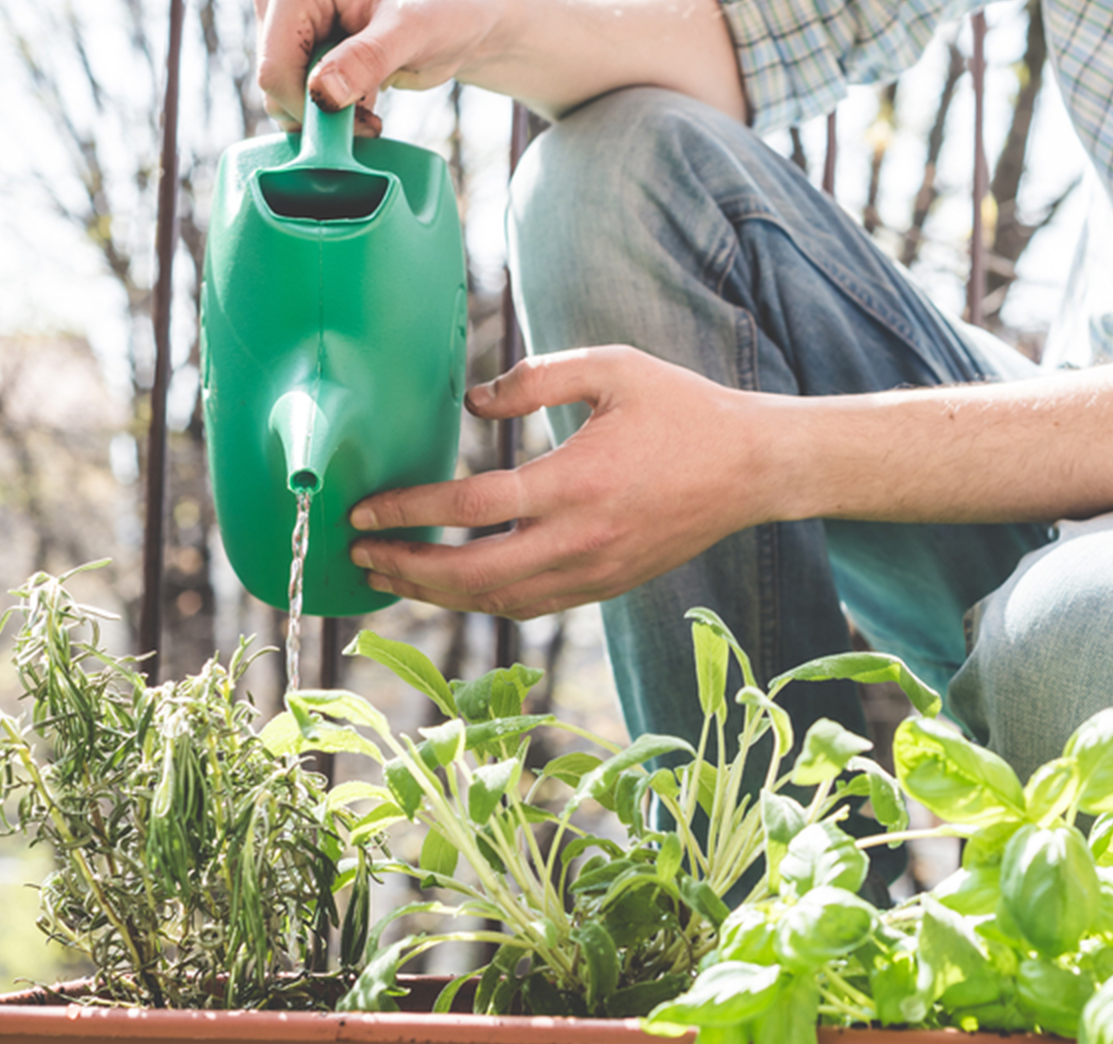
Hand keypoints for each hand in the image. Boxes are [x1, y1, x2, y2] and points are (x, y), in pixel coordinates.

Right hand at [254, 0, 500, 132]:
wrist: (457, 21)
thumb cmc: (441, 10)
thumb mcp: (410, 30)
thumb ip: (367, 59)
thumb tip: (321, 94)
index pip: (275, 65)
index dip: (307, 106)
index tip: (356, 127)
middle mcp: (287, 12)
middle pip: (276, 85)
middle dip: (321, 115)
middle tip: (371, 123)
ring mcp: (298, 37)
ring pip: (287, 99)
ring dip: (329, 121)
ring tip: (371, 115)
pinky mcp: (312, 61)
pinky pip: (305, 103)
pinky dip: (334, 119)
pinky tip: (366, 110)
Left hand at [349, 346, 779, 619]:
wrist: (754, 468)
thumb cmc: (684, 409)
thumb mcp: (613, 368)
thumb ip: (536, 378)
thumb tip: (473, 400)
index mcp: (575, 482)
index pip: (470, 507)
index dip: (406, 510)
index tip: (362, 507)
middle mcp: (581, 540)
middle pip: (471, 575)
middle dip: (406, 569)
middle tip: (358, 554)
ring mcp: (595, 571)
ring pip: (498, 603)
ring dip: (436, 595)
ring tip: (389, 577)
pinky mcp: (606, 586)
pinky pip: (531, 607)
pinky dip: (482, 602)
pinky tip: (453, 588)